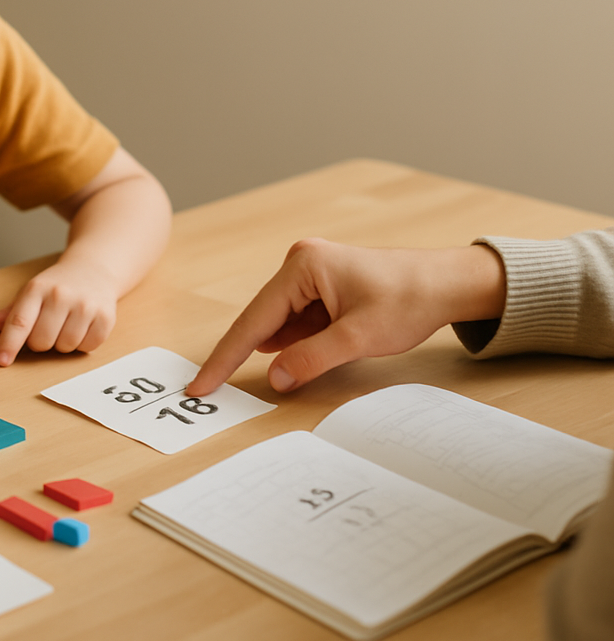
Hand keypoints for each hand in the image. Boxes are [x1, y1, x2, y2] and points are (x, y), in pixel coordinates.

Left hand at [0, 259, 120, 365]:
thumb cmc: (58, 285)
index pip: (20, 322)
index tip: (2, 360)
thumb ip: (13, 311)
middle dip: (41, 342)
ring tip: (67, 324)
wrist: (94, 269)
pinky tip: (83, 327)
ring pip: (65, 347)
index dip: (9, 344)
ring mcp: (85, 305)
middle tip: (48, 327)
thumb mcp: (32, 291)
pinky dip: (83, 344)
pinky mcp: (105, 317)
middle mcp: (61, 295)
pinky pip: (87, 347)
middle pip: (41, 342)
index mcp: (38, 288)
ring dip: (63, 343)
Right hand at [187, 238, 504, 395]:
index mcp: (302, 266)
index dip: (226, 356)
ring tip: (268, 372)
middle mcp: (300, 264)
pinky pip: (298, 320)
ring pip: (281, 321)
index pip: (254, 319)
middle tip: (214, 385)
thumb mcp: (357, 338)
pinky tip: (297, 358)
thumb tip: (276, 379)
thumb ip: (311, 358)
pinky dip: (296, 342)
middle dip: (247, 353)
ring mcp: (312, 274)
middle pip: (263, 318)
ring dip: (280, 348)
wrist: (447, 283)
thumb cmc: (407, 300)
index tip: (200, 383)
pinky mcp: (324, 287)